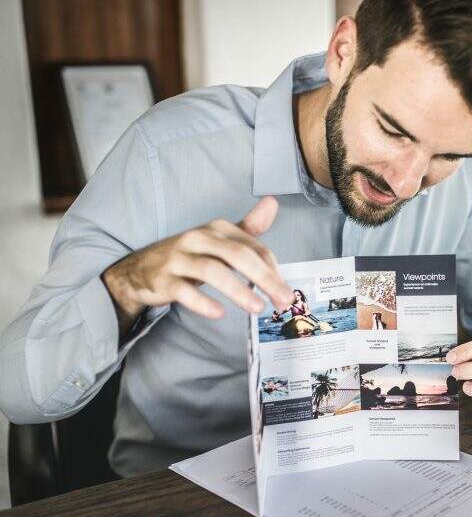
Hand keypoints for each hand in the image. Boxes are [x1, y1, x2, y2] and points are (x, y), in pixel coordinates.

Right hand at [103, 196, 293, 334]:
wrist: (139, 270)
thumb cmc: (189, 256)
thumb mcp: (218, 240)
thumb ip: (248, 227)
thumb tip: (273, 203)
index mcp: (217, 229)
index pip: (253, 247)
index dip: (273, 270)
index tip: (286, 293)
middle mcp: (198, 238)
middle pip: (237, 255)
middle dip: (265, 279)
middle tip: (283, 300)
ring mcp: (178, 258)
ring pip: (212, 271)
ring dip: (238, 290)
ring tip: (257, 308)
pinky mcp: (163, 279)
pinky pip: (184, 290)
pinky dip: (202, 302)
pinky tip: (219, 313)